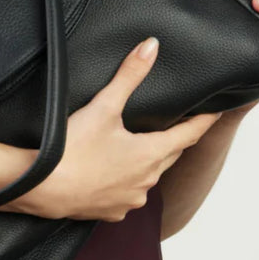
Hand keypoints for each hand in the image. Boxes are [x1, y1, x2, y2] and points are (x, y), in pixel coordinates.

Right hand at [23, 38, 223, 222]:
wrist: (42, 187)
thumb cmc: (72, 149)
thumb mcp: (104, 106)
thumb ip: (130, 75)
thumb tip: (151, 47)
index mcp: (151, 155)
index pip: (189, 135)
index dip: (203, 122)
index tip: (215, 113)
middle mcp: (147, 181)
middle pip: (170, 156)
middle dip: (175, 140)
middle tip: (180, 125)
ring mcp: (130, 200)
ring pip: (149, 177)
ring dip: (149, 163)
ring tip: (143, 149)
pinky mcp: (112, 213)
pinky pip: (128, 196)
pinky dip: (127, 183)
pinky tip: (116, 175)